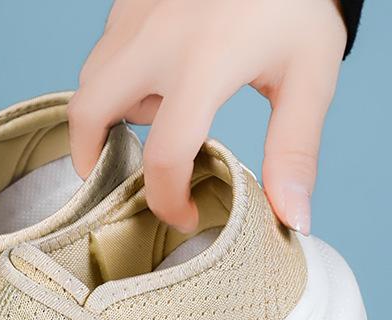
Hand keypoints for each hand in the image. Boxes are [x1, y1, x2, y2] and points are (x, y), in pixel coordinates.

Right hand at [69, 0, 346, 234]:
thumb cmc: (298, 0)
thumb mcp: (311, 72)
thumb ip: (295, 149)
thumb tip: (293, 218)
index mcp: (204, 62)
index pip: (163, 157)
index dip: (168, 201)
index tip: (185, 215)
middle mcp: (155, 40)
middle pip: (88, 115)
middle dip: (91, 158)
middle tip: (114, 179)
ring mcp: (134, 15)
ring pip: (90, 83)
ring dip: (108, 114)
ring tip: (152, 120)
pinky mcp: (128, 1)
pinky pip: (103, 54)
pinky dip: (116, 80)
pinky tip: (155, 80)